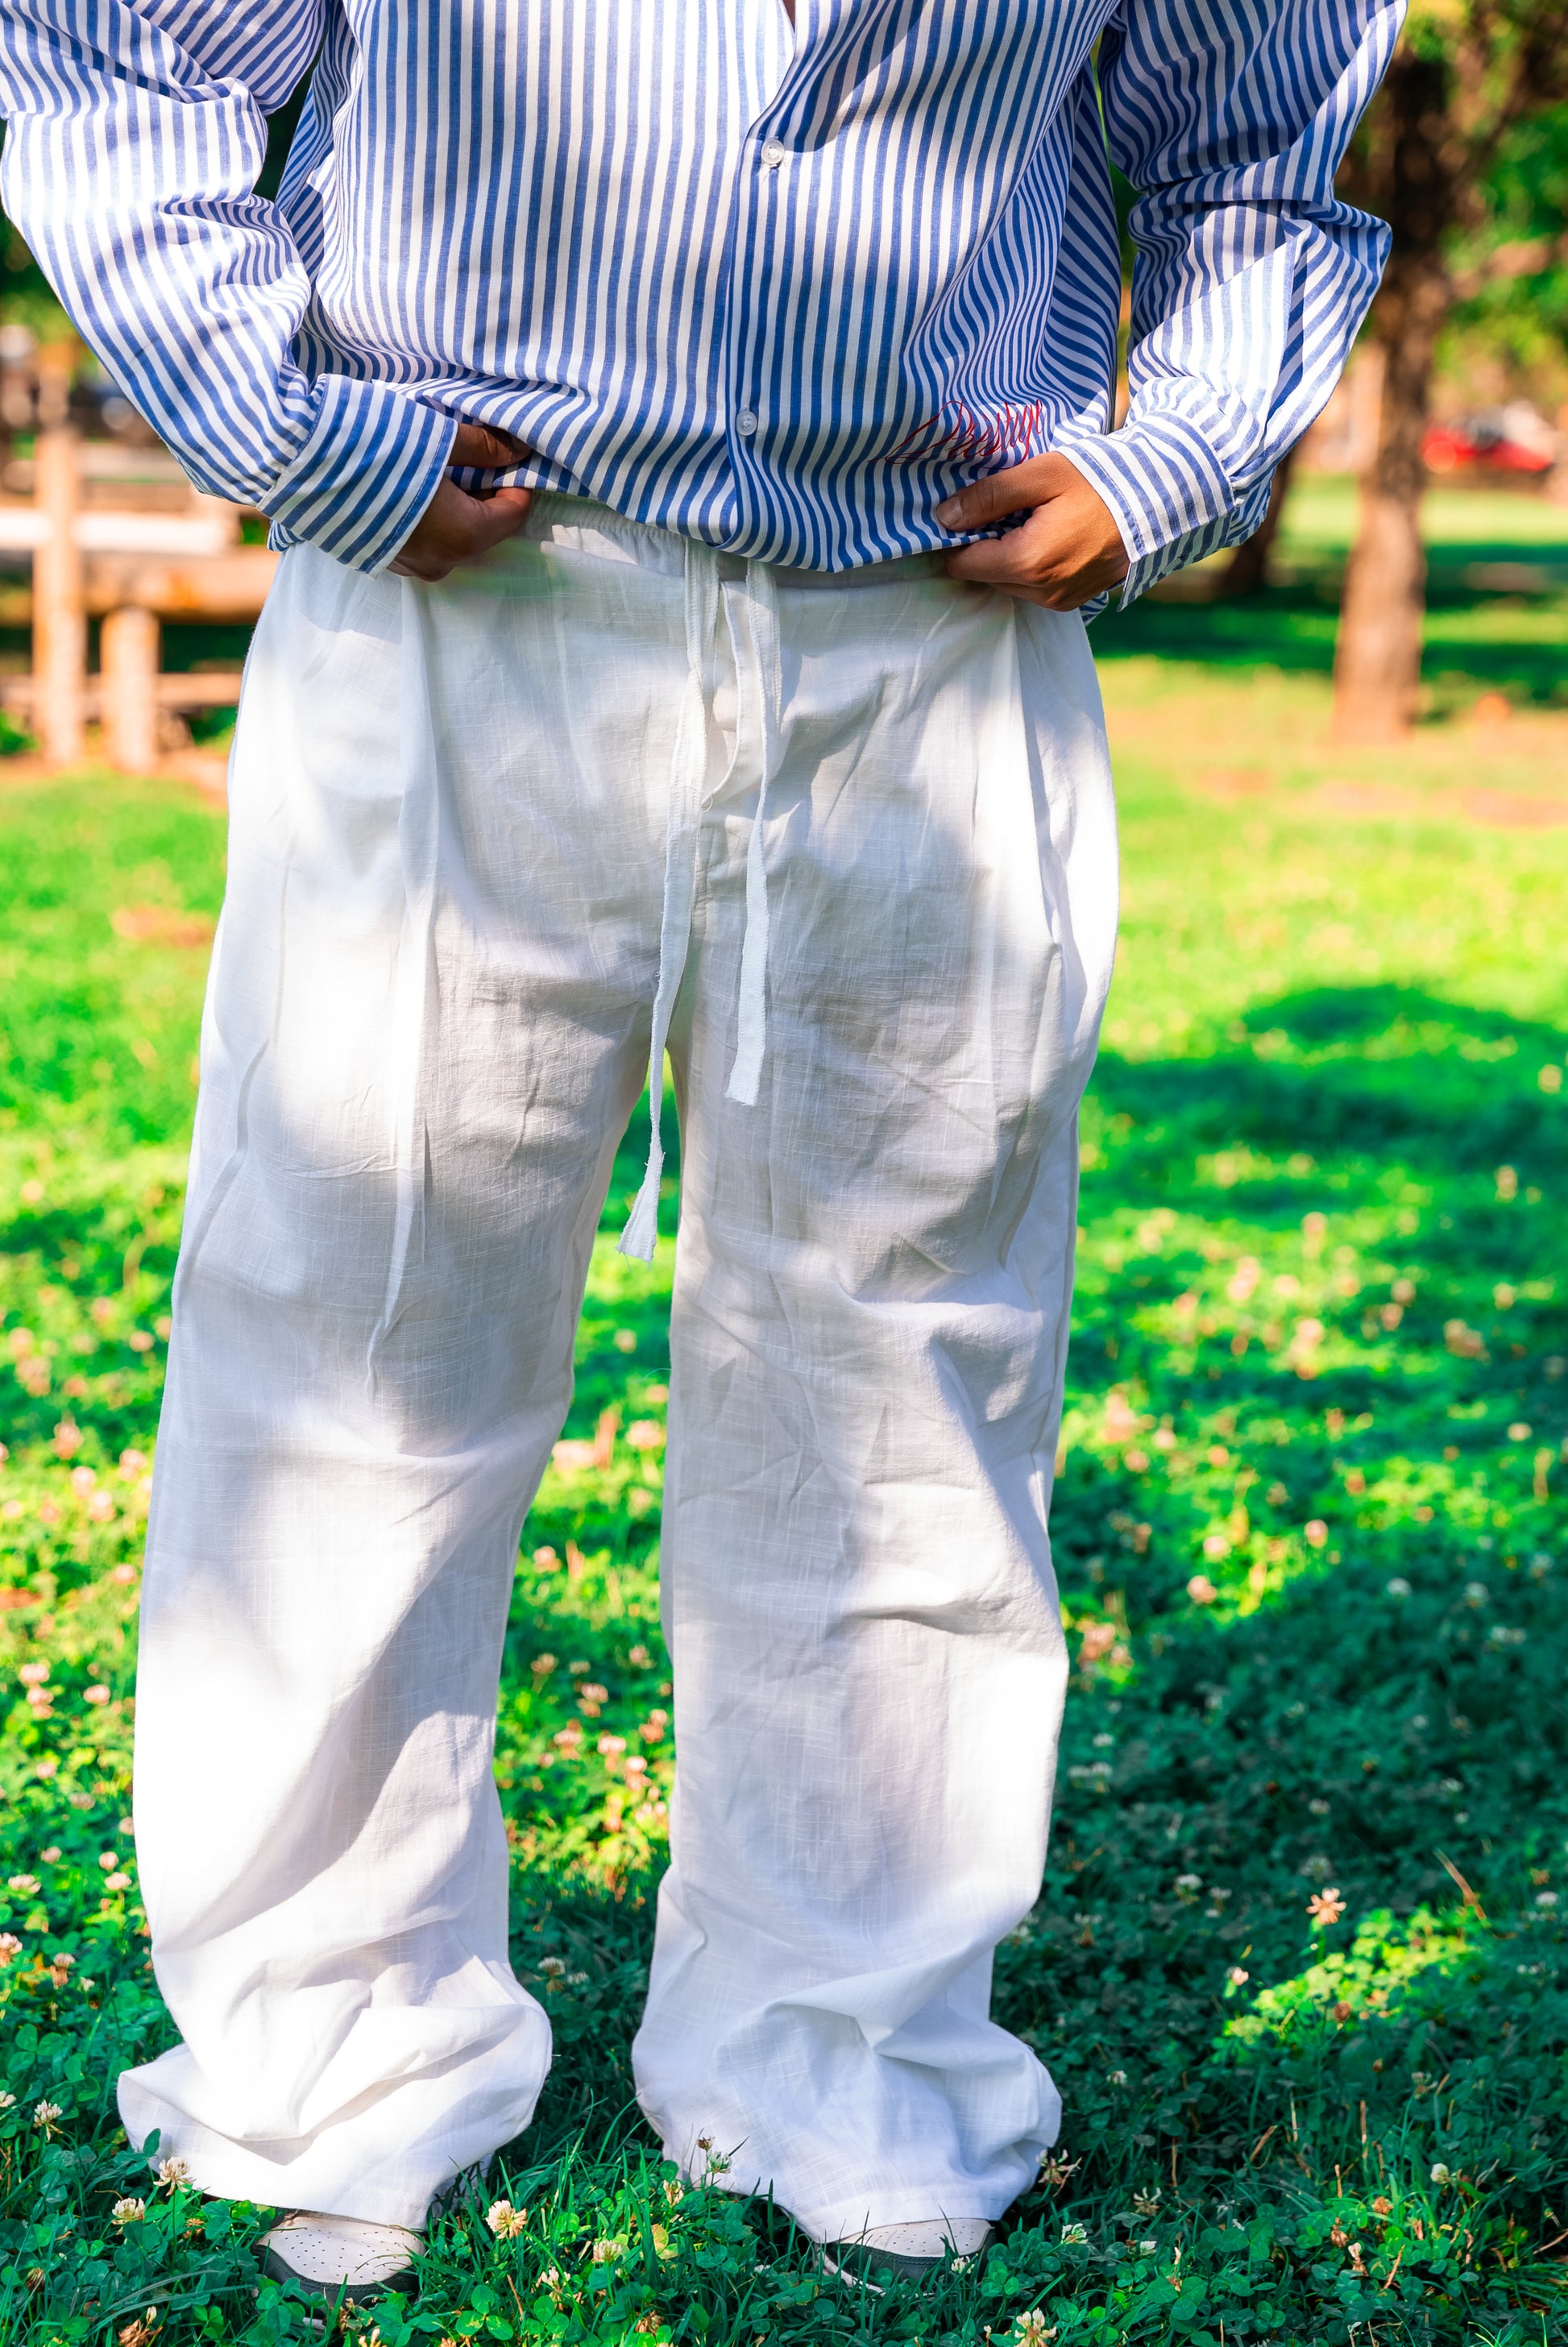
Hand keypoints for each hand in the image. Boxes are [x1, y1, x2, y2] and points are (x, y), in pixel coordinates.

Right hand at [388, 422, 534, 580]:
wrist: (297, 461)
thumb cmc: (373, 445)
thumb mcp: (437, 438)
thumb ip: (484, 448)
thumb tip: (519, 450)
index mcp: (464, 537)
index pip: (514, 514)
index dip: (515, 480)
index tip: (505, 452)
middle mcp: (440, 563)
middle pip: (483, 528)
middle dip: (484, 491)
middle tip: (472, 451)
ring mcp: (408, 567)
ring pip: (451, 536)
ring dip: (453, 504)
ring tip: (436, 464)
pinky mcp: (380, 560)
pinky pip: (420, 541)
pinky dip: (425, 516)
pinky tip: (408, 484)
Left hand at [936, 453, 1129, 609]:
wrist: (1161, 501)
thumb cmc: (1102, 481)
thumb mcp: (1042, 475)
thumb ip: (988, 497)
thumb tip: (943, 518)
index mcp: (1027, 562)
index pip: (963, 563)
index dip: (960, 537)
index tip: (974, 510)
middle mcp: (1041, 592)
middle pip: (985, 575)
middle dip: (988, 545)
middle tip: (1013, 510)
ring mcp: (1059, 601)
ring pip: (1009, 583)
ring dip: (1011, 556)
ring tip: (1037, 520)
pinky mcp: (1073, 602)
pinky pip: (1034, 589)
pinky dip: (1033, 567)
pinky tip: (1053, 537)